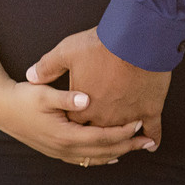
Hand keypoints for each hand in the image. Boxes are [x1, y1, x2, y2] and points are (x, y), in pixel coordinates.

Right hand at [0, 76, 157, 166]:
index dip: (122, 132)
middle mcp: (65, 148)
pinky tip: (111, 156)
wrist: (1, 108)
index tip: (139, 123)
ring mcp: (60, 152)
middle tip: (149, 141)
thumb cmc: (23, 97)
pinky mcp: (57, 151)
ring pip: (95, 158)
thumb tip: (87, 99)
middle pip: (103, 151)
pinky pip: (85, 160)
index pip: (102, 137)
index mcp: (65, 134)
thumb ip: (66, 97)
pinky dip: (101, 158)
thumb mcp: (43, 93)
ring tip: (136, 148)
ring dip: (117, 153)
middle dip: (127, 146)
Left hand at [27, 28, 171, 144]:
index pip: (75, 125)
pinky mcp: (149, 110)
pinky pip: (153, 130)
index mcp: (83, 108)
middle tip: (101, 135)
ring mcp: (128, 116)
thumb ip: (47, 67)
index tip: (77, 120)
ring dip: (125, 137)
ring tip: (126, 140)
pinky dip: (152, 138)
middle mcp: (105, 118)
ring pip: (125, 134)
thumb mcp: (67, 52)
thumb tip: (31, 76)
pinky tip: (151, 144)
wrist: (134, 40)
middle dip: (99, 134)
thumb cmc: (99, 46)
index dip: (76, 122)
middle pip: (100, 135)